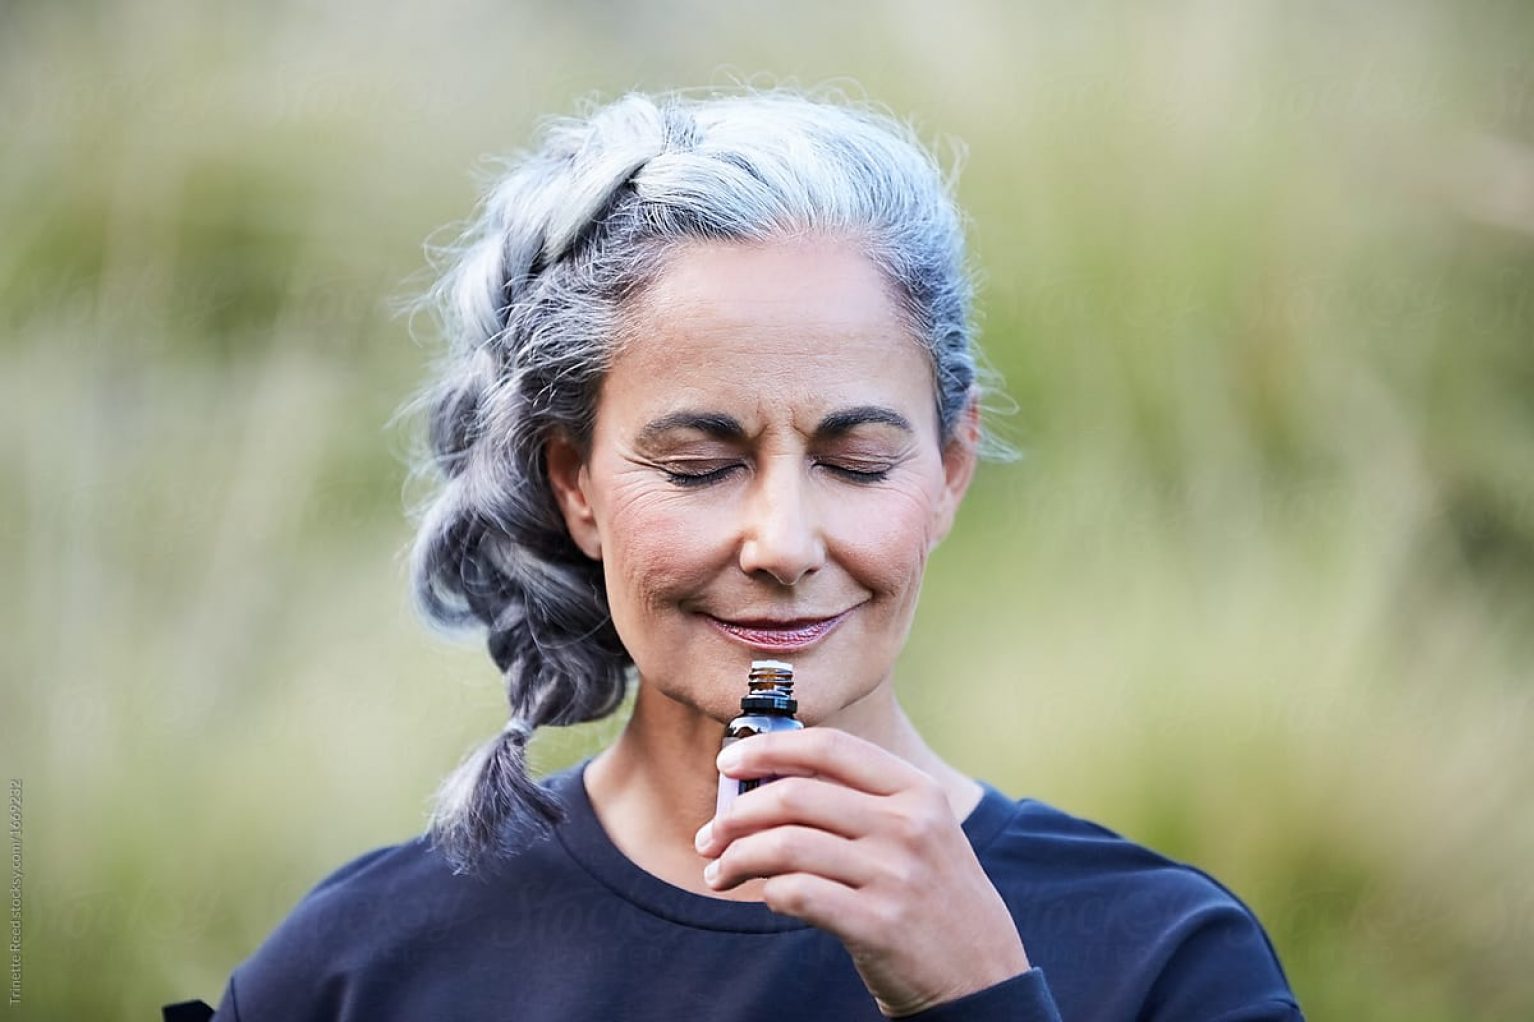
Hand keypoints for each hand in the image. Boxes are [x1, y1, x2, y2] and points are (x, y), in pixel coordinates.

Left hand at [694, 727, 1031, 1016]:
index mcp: (917, 791)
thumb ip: (860, 800)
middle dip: (737, 813)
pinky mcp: (879, 924)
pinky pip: (798, 893)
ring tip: (719, 872)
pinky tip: (764, 897)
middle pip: (796, 795)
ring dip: (738, 857)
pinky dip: (768, 892)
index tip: (729, 763)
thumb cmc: (934, 896)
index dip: (770, 747)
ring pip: (786, 845)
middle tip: (710, 834)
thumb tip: (768, 778)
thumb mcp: (919, 831)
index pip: (831, 746)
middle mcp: (908, 826)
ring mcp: (895, 876)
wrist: (983, 976)